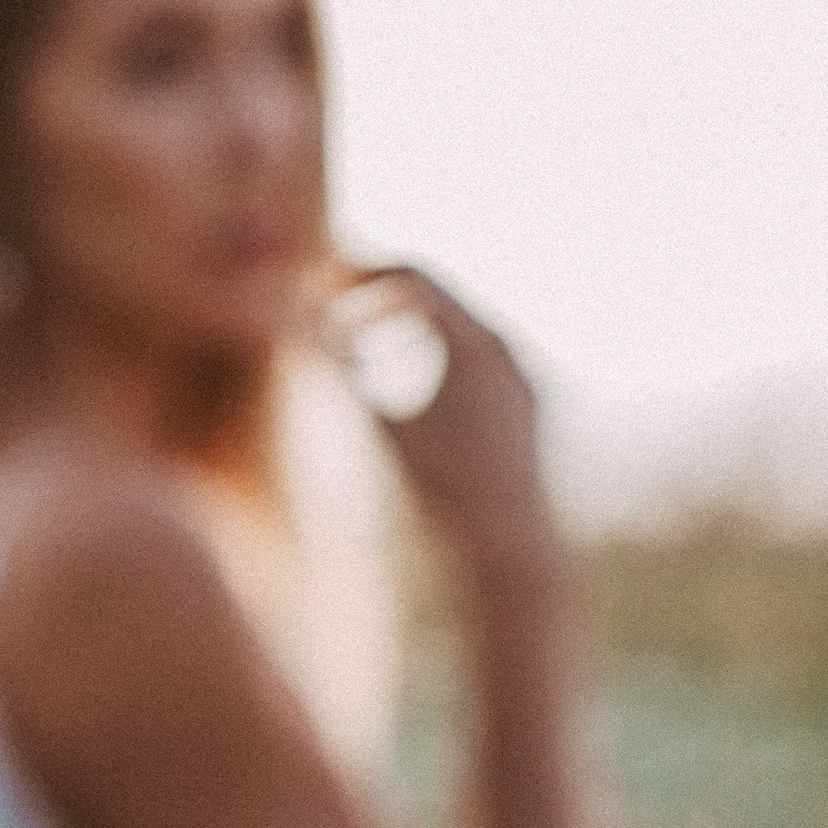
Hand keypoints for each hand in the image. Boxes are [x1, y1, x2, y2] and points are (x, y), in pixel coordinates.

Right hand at [330, 265, 553, 567]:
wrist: (511, 552)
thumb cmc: (440, 498)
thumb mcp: (379, 432)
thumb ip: (343, 376)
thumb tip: (297, 335)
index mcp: (474, 344)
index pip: (412, 277)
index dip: (359, 275)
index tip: (318, 284)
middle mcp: (509, 349)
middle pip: (438, 295)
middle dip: (381, 296)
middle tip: (330, 303)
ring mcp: (525, 377)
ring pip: (458, 327)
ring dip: (406, 326)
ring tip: (357, 344)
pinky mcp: (530, 406)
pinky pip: (477, 360)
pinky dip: (433, 356)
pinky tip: (401, 386)